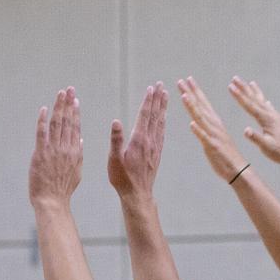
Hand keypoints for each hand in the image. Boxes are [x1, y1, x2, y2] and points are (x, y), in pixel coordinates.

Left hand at [30, 88, 84, 206]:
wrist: (52, 201)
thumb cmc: (63, 189)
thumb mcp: (77, 171)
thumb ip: (78, 154)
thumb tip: (80, 139)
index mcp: (75, 152)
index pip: (76, 127)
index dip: (75, 112)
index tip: (75, 100)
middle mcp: (66, 148)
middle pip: (68, 121)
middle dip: (68, 103)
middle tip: (69, 89)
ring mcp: (53, 150)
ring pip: (57, 124)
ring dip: (58, 107)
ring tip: (60, 94)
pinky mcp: (40, 154)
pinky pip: (42, 133)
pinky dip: (43, 120)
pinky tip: (44, 109)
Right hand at [108, 83, 167, 198]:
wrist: (137, 194)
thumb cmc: (122, 178)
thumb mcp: (114, 159)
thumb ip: (116, 140)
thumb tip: (116, 121)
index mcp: (139, 140)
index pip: (144, 115)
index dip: (147, 101)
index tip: (151, 88)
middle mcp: (150, 141)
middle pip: (154, 115)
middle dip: (157, 99)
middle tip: (161, 85)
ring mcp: (155, 147)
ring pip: (160, 122)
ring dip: (162, 108)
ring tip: (165, 95)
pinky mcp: (157, 154)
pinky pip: (162, 133)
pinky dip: (163, 122)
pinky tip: (164, 118)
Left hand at [175, 77, 247, 181]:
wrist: (238, 170)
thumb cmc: (225, 155)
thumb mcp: (213, 138)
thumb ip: (205, 128)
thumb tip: (196, 120)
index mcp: (214, 122)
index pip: (203, 103)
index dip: (195, 90)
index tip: (188, 79)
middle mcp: (214, 125)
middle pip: (200, 106)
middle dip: (190, 93)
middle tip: (180, 80)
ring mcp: (214, 135)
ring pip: (201, 119)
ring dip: (193, 107)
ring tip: (184, 96)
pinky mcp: (213, 147)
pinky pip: (205, 138)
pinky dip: (198, 131)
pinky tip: (192, 124)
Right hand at [228, 78, 279, 168]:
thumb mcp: (267, 147)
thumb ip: (256, 138)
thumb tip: (245, 130)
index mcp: (266, 120)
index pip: (249, 105)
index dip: (238, 96)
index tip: (230, 86)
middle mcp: (271, 115)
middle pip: (254, 99)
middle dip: (244, 88)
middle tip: (235, 78)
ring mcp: (276, 117)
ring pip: (262, 101)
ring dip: (255, 92)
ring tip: (251, 83)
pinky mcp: (279, 122)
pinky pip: (270, 108)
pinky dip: (265, 102)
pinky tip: (266, 101)